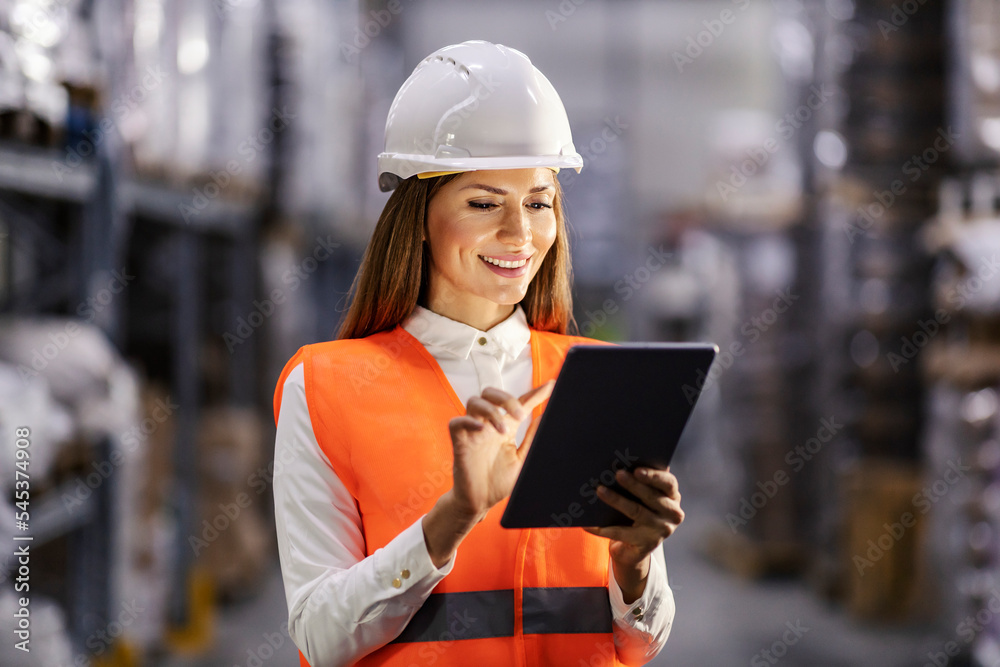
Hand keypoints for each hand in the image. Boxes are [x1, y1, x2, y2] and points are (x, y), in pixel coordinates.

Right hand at [448, 380, 554, 520]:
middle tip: (519, 413)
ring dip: (490, 411)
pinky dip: (467, 420)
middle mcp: (488, 426)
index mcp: (505, 428)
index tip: (550, 386)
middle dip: (506, 398)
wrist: (480, 503)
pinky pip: (456, 423)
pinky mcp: (459, 443)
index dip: (534, 393)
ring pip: (474, 402)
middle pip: (490, 394)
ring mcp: (473, 432)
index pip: (519, 404)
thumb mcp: (522, 460)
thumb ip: (531, 438)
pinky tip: (481, 428)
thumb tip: (544, 418)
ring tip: (503, 430)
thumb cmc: (498, 483)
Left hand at [582, 465, 683, 601]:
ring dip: (616, 500)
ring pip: (636, 512)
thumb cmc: (638, 512)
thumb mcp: (643, 498)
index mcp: (672, 496)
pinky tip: (589, 523)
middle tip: (617, 474)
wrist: (634, 549)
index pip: (668, 483)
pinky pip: (621, 533)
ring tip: (600, 490)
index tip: (637, 470)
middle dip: (633, 484)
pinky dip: (603, 528)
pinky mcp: (647, 545)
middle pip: (651, 496)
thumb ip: (640, 482)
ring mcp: (661, 531)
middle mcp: (672, 514)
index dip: (654, 476)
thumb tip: (619, 466)